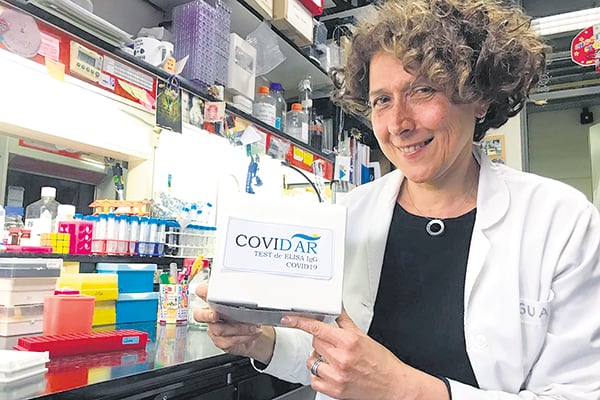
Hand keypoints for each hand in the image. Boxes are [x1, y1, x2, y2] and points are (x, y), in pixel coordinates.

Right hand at [193, 283, 274, 363]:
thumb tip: (246, 293)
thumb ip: (242, 297)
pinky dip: (242, 337)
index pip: (202, 292)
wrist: (256, 331)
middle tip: (215, 315)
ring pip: (219, 330)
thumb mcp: (247, 301)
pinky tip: (251, 334)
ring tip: (252, 327)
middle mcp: (211, 315)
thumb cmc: (249, 314)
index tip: (208, 294)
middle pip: (198, 315)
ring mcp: (214, 329)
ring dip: (238, 328)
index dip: (202, 292)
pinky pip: (227, 341)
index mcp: (215, 300)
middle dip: (207, 315)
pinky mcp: (220, 341)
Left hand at [281, 308, 448, 399]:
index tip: (289, 320)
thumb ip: (345, 322)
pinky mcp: (334, 390)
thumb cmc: (381, 363)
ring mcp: (336, 375)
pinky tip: (332, 373)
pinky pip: (314, 380)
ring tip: (335, 361)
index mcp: (348, 342)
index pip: (316, 328)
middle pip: (315, 343)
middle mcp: (341, 358)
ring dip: (319, 360)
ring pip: (312, 361)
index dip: (299, 322)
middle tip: (335, 347)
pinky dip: (320, 376)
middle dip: (322, 343)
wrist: (393, 386)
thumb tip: (336, 308)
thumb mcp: (364, 337)